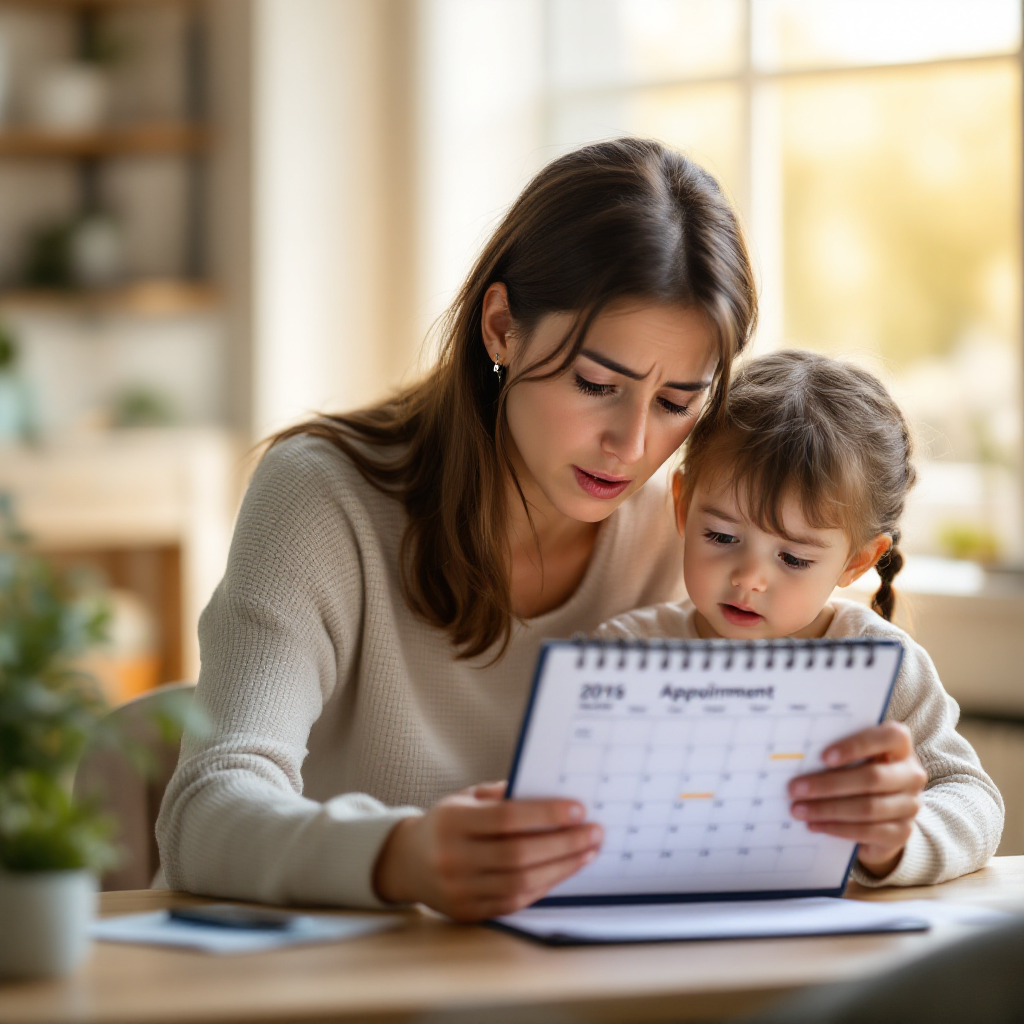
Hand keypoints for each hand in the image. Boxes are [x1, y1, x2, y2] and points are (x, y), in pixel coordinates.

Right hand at [372, 782, 602, 921]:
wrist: (406, 862)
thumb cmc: (446, 823)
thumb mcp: (465, 798)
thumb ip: (502, 794)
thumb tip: (548, 793)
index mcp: (452, 822)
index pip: (506, 818)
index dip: (545, 815)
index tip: (578, 809)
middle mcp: (453, 858)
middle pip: (519, 855)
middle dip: (564, 843)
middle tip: (594, 832)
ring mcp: (460, 890)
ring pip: (521, 882)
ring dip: (561, 867)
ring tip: (587, 851)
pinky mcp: (469, 912)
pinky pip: (515, 902)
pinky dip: (544, 886)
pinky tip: (563, 870)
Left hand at [787, 722, 927, 877]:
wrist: (881, 813)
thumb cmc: (857, 771)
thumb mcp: (852, 757)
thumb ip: (836, 752)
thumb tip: (797, 757)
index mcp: (900, 746)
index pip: (888, 737)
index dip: (856, 746)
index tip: (823, 757)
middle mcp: (911, 774)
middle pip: (872, 778)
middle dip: (828, 784)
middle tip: (794, 788)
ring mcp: (910, 805)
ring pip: (868, 808)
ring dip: (827, 810)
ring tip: (798, 810)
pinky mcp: (902, 832)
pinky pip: (868, 831)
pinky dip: (837, 828)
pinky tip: (815, 825)